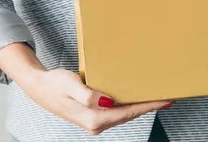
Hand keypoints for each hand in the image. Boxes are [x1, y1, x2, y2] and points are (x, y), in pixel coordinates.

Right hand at [21, 68, 172, 135]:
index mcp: (93, 118)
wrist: (39, 88)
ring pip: (123, 115)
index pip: (127, 112)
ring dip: (139, 107)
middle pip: (128, 116)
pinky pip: (116, 112)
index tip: (165, 101)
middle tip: (168, 97)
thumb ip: (87, 95)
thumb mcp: (70, 84)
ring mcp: (94, 122)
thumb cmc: (54, 84)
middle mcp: (95, 124)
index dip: (148, 106)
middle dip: (148, 107)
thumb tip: (107, 102)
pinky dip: (128, 106)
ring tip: (155, 98)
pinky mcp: (92, 116)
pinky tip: (134, 99)